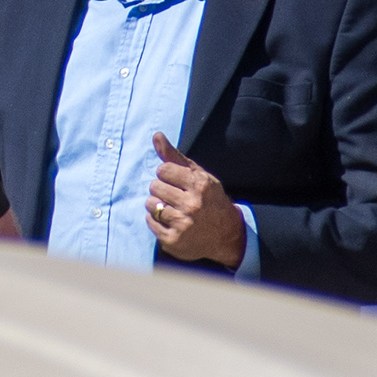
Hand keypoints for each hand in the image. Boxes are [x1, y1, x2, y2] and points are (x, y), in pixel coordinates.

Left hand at [145, 134, 244, 268]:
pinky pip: (150, 222)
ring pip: (150, 204)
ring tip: (172, 209)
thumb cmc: (210, 201)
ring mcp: (182, 224)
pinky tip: (169, 221)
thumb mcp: (199, 175)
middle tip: (175, 197)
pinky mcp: (173, 240)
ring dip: (157, 205)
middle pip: (155, 187)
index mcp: (200, 185)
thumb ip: (175, 156)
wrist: (226, 236)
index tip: (175, 181)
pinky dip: (156, 220)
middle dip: (162, 190)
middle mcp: (192, 205)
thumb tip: (156, 135)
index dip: (166, 174)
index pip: (163, 169)